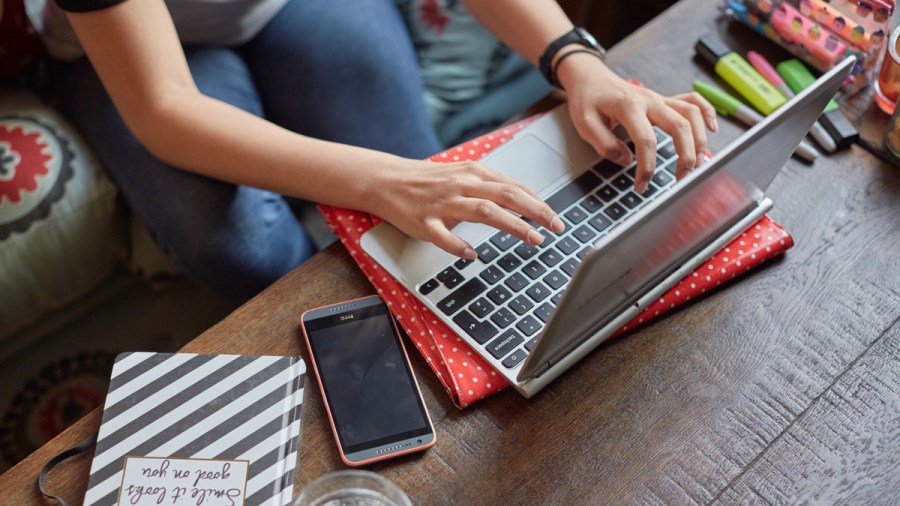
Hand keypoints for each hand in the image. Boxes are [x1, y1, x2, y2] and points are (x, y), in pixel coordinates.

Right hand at [370, 159, 564, 258]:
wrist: (387, 180)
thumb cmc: (428, 181)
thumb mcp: (462, 175)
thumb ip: (490, 186)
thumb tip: (523, 199)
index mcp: (473, 173)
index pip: (513, 186)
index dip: (537, 202)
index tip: (555, 217)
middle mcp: (461, 184)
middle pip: (506, 195)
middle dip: (535, 211)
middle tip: (556, 227)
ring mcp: (443, 203)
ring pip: (483, 211)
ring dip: (512, 225)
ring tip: (533, 238)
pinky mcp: (424, 221)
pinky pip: (444, 237)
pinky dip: (459, 246)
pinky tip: (473, 255)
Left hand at [555, 51, 717, 191]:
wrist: (590, 77)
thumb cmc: (587, 100)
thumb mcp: (584, 124)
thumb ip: (604, 144)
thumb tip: (627, 161)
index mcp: (629, 106)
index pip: (646, 141)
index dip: (647, 167)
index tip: (642, 186)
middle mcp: (650, 100)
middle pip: (679, 126)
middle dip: (685, 156)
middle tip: (682, 179)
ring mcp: (659, 99)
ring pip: (691, 114)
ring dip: (699, 140)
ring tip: (697, 164)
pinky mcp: (663, 100)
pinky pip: (692, 101)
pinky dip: (707, 112)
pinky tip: (712, 129)